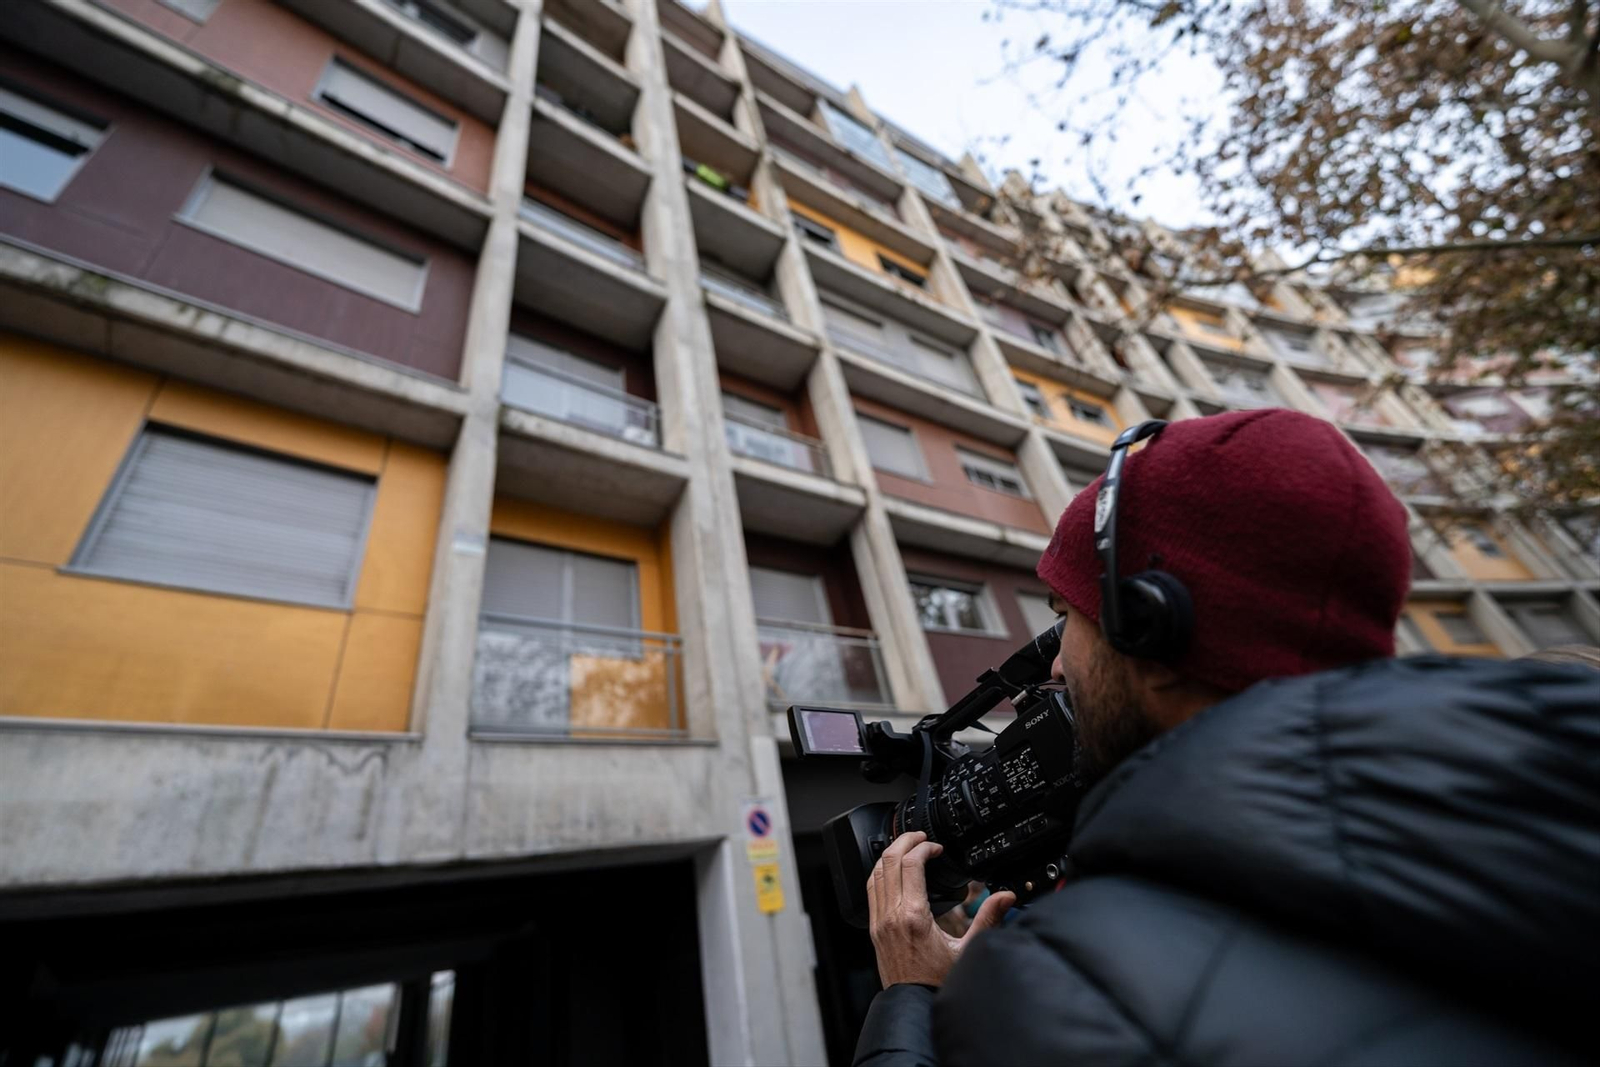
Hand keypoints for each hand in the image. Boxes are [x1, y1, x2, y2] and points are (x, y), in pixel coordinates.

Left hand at [866, 831, 1016, 987]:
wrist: (913, 1003)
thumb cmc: (937, 982)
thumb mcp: (968, 950)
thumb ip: (988, 919)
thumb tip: (1006, 896)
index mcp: (914, 916)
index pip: (912, 864)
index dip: (924, 847)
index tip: (937, 847)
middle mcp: (892, 915)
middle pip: (889, 860)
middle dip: (904, 841)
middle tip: (921, 836)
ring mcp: (879, 921)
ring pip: (875, 872)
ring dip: (890, 854)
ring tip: (906, 846)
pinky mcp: (874, 928)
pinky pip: (870, 889)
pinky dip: (880, 872)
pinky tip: (891, 870)